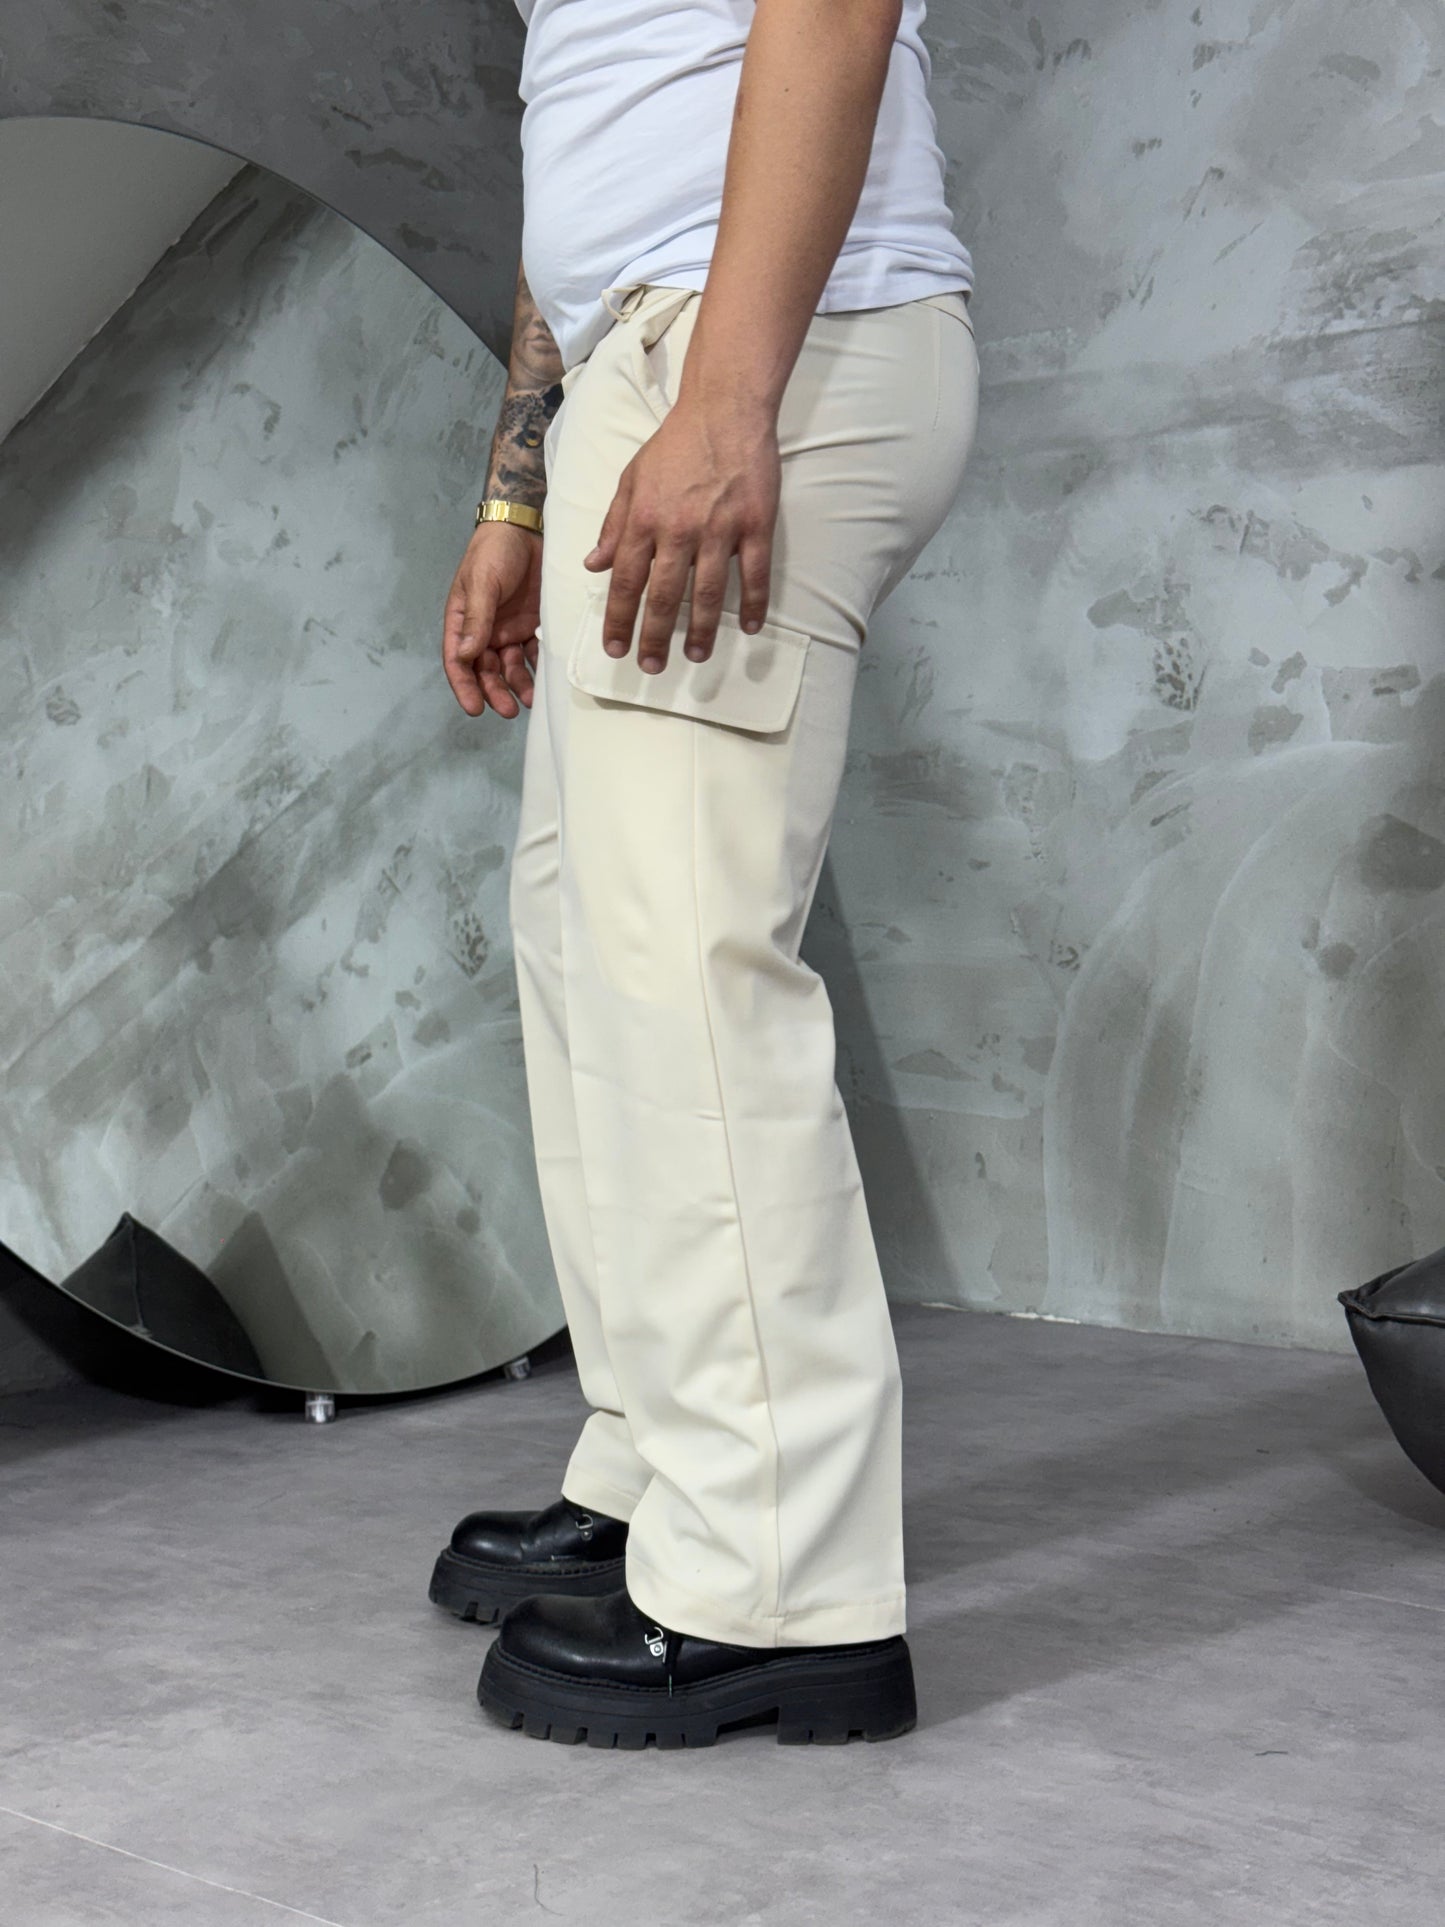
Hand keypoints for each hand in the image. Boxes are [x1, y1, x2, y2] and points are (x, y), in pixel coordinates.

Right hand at [442, 522, 543, 717]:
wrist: (526, 526)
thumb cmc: (494, 551)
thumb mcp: (482, 583)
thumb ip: (477, 619)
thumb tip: (465, 655)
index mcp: (463, 620)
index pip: (458, 661)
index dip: (465, 686)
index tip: (475, 709)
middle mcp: (485, 630)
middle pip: (486, 670)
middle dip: (495, 692)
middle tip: (508, 711)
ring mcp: (510, 629)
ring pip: (511, 667)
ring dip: (519, 685)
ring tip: (530, 700)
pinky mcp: (533, 624)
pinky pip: (535, 652)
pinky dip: (539, 666)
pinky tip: (548, 678)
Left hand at [583, 397, 779, 671]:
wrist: (724, 409)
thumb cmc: (674, 444)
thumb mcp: (631, 479)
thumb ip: (613, 525)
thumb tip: (594, 565)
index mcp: (644, 519)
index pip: (624, 581)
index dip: (618, 619)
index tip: (614, 647)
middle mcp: (678, 529)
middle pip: (663, 596)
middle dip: (654, 637)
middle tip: (651, 666)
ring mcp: (719, 529)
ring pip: (708, 593)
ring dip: (702, 631)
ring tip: (697, 656)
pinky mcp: (755, 523)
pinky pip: (754, 573)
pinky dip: (753, 603)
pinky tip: (751, 627)